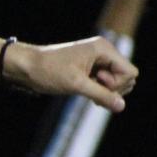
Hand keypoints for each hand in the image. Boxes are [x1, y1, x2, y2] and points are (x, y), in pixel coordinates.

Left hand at [6, 36, 138, 112]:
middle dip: (113, 89)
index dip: (118, 84)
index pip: (130, 72)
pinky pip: (106, 83)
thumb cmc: (49, 71)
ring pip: (117, 82)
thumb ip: (102, 95)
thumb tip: (121, 107)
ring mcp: (97, 61)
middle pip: (126, 77)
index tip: (97, 83)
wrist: (26, 67)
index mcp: (103, 49)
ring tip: (88, 93)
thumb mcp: (76, 85)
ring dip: (106, 92)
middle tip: (91, 89)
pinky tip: (90, 97)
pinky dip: (100, 92)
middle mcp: (103, 52)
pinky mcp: (90, 70)